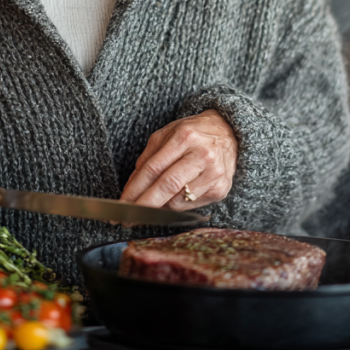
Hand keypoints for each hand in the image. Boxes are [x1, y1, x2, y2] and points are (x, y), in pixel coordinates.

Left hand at [119, 110, 237, 210]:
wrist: (228, 132)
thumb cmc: (192, 133)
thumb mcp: (167, 134)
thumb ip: (148, 158)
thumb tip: (132, 186)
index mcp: (184, 137)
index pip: (153, 168)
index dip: (134, 189)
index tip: (122, 203)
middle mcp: (202, 155)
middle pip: (167, 186)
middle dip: (143, 205)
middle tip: (127, 217)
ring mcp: (214, 173)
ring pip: (178, 201)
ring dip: (159, 205)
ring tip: (153, 201)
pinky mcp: (221, 189)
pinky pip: (190, 205)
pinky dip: (176, 204)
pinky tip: (174, 195)